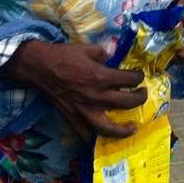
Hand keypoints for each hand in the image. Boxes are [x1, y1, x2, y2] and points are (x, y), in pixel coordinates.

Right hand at [3, 41, 146, 139]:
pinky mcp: (73, 118)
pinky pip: (88, 132)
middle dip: (139, 98)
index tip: (140, 75)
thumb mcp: (87, 48)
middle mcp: (96, 96)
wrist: (40, 67)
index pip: (128, 80)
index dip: (138, 77)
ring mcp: (84, 111)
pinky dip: (97, 134)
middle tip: (143, 94)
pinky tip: (104, 131)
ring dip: (123, 130)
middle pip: (126, 103)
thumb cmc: (64, 55)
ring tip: (133, 128)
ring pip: (109, 128)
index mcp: (100, 77)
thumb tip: (112, 56)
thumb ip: (103, 53)